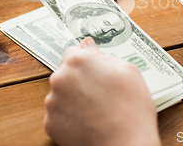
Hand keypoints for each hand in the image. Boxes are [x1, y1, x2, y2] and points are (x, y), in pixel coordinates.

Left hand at [44, 37, 160, 145]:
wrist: (126, 144)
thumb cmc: (132, 109)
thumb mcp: (128, 71)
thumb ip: (102, 55)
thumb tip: (88, 46)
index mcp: (78, 60)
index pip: (73, 52)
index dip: (86, 62)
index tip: (94, 70)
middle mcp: (60, 78)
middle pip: (66, 73)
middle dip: (79, 80)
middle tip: (100, 93)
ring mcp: (53, 102)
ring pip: (61, 94)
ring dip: (73, 99)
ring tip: (96, 109)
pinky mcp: (50, 123)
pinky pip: (58, 115)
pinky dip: (69, 117)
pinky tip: (88, 121)